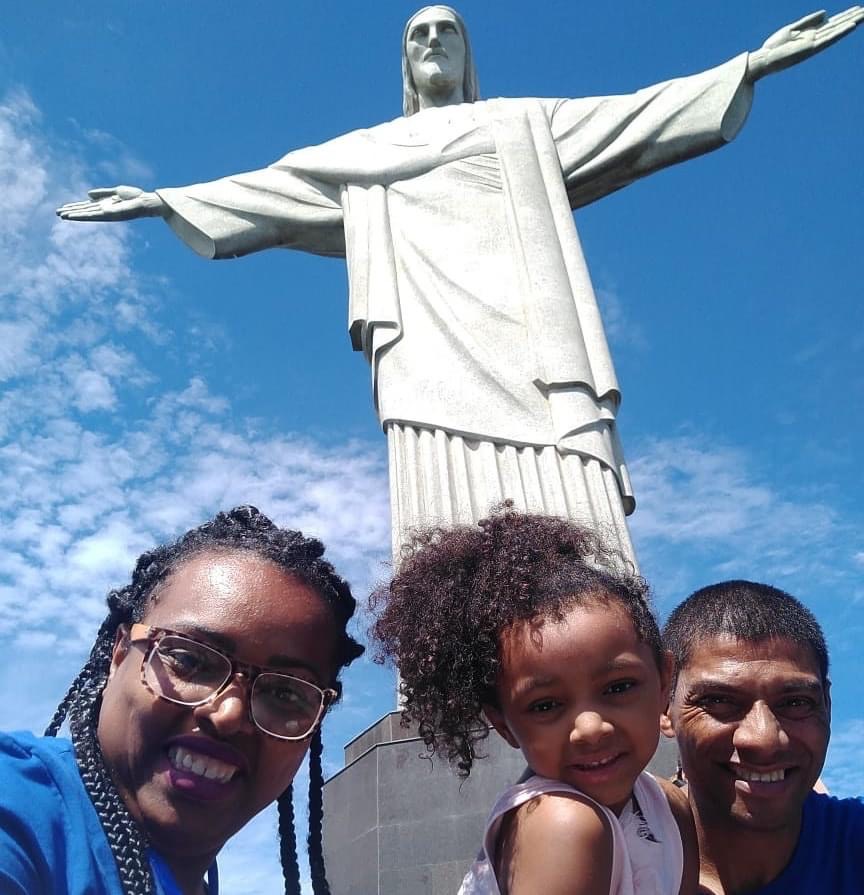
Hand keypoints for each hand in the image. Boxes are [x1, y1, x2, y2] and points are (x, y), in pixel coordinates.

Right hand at [56, 186, 165, 220]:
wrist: (146, 201)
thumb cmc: (135, 196)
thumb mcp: (116, 191)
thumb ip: (102, 193)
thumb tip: (88, 195)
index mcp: (105, 204)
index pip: (87, 206)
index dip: (75, 207)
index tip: (63, 208)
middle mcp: (104, 210)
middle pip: (84, 211)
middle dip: (72, 212)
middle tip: (58, 213)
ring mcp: (106, 213)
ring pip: (86, 214)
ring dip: (74, 215)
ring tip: (62, 215)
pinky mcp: (109, 214)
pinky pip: (93, 215)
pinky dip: (83, 216)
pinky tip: (74, 216)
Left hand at [746, 7, 863, 81]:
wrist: (763, 59)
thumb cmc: (774, 46)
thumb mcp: (792, 29)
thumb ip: (809, 21)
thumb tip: (826, 13)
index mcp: (811, 33)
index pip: (833, 22)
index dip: (846, 15)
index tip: (859, 8)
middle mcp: (816, 39)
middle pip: (838, 25)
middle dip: (853, 17)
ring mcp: (814, 44)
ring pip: (837, 31)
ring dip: (851, 23)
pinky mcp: (810, 49)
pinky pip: (828, 39)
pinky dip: (839, 33)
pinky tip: (851, 26)